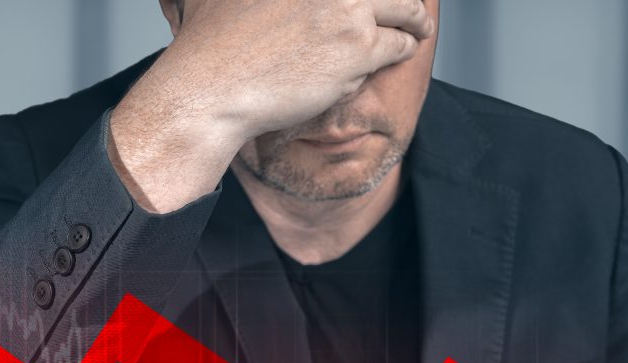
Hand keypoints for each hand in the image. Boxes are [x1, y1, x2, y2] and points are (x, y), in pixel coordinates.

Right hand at [109, 0, 433, 212]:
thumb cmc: (208, 47)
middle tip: (411, 6)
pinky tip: (403, 51)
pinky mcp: (357, 49)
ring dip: (415, 19)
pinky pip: (398, 45)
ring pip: (404, 8)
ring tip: (419, 28)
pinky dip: (403, 48)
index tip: (376, 1)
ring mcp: (346, 11)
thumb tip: (263, 4)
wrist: (211, 90)